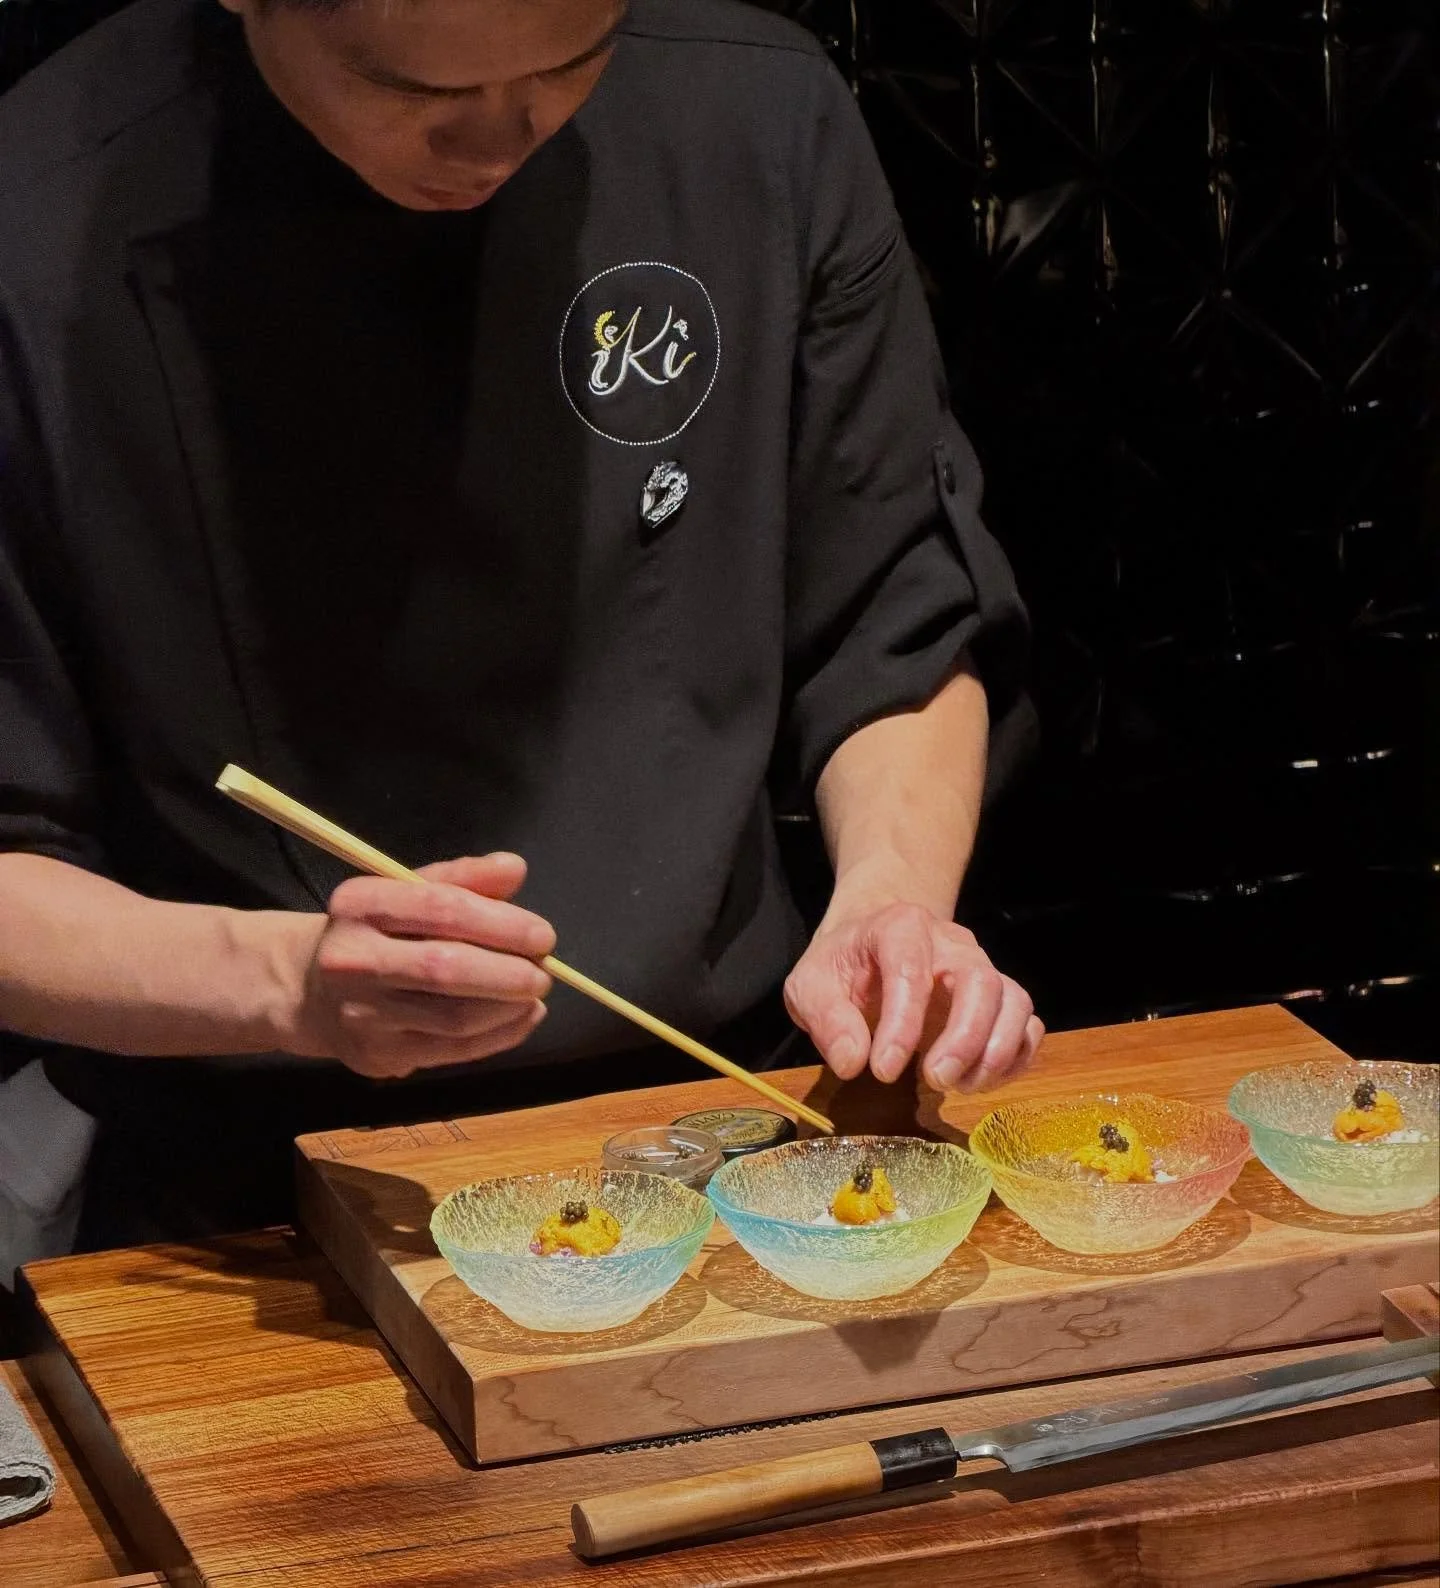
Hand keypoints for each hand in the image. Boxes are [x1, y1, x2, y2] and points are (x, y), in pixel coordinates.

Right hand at [286, 853, 555, 1078]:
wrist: (312, 990)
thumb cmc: (376, 933)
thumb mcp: (409, 892)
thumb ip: (464, 879)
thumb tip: (514, 869)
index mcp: (362, 903)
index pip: (442, 909)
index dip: (502, 924)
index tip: (543, 936)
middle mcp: (354, 958)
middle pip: (447, 969)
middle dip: (509, 972)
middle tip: (545, 971)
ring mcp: (362, 1012)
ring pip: (454, 1017)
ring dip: (509, 1008)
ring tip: (535, 995)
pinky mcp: (377, 1054)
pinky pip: (453, 1050)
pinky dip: (499, 1036)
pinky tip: (522, 1019)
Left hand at [784, 901, 1041, 1092]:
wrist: (872, 943)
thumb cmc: (842, 965)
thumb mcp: (811, 985)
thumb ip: (827, 1019)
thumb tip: (852, 1062)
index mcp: (900, 928)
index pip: (911, 969)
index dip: (902, 1023)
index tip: (883, 1070)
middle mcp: (952, 943)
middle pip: (980, 982)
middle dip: (964, 1039)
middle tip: (936, 1080)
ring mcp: (981, 968)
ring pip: (1013, 1001)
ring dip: (996, 1051)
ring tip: (961, 1086)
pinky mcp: (998, 998)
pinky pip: (1027, 1023)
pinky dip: (1016, 1057)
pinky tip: (983, 1080)